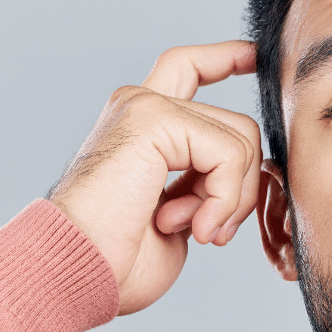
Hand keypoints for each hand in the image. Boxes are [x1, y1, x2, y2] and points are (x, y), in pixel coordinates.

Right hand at [48, 41, 259, 314]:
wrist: (73, 275)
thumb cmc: (117, 261)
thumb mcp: (180, 217)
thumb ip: (208, 185)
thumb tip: (255, 173)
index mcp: (143, 126)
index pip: (190, 69)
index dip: (228, 58)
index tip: (258, 56)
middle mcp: (140, 105)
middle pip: (238, 124)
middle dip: (243, 187)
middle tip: (212, 231)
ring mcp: (144, 106)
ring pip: (241, 140)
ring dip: (232, 200)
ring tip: (193, 230)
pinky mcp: (153, 118)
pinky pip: (229, 154)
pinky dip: (224, 199)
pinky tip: (192, 228)